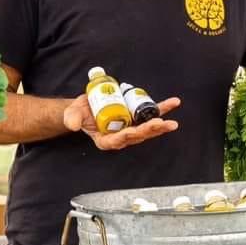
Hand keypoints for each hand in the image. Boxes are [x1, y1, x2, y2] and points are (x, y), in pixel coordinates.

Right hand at [63, 93, 180, 149]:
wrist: (88, 106)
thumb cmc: (80, 113)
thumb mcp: (73, 114)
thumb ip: (72, 119)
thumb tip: (73, 124)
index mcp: (107, 140)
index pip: (117, 140)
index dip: (125, 136)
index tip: (131, 132)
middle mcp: (122, 136)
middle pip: (137, 135)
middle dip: (149, 130)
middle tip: (160, 124)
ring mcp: (132, 126)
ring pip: (148, 127)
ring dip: (161, 124)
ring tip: (171, 121)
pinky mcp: (138, 116)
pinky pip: (152, 113)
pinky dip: (163, 108)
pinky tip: (174, 103)